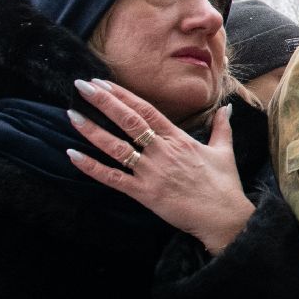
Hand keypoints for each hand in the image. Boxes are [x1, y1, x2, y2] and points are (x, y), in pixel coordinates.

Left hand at [66, 78, 254, 252]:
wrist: (223, 216)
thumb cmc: (224, 185)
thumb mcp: (224, 151)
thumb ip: (222, 127)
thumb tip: (227, 108)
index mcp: (179, 138)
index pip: (146, 110)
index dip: (123, 95)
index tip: (104, 82)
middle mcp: (162, 150)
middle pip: (128, 121)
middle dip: (103, 102)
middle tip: (82, 86)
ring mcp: (151, 171)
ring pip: (116, 146)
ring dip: (92, 130)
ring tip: (72, 115)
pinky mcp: (144, 192)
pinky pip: (113, 178)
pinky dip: (92, 167)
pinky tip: (73, 155)